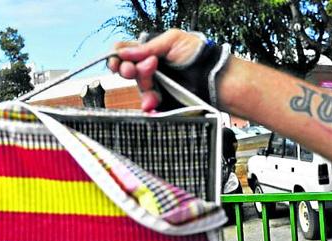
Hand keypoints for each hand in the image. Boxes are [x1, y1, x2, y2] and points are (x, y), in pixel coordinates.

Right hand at [109, 29, 229, 110]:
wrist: (213, 77)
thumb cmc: (198, 55)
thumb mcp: (172, 41)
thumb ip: (147, 46)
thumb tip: (124, 52)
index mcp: (150, 51)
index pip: (125, 52)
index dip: (117, 58)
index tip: (118, 62)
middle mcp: (150, 69)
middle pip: (129, 71)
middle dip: (130, 71)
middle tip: (138, 70)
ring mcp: (156, 86)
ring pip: (139, 90)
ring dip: (144, 90)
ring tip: (154, 92)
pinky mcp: (162, 102)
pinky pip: (149, 107)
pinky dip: (148, 108)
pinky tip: (151, 107)